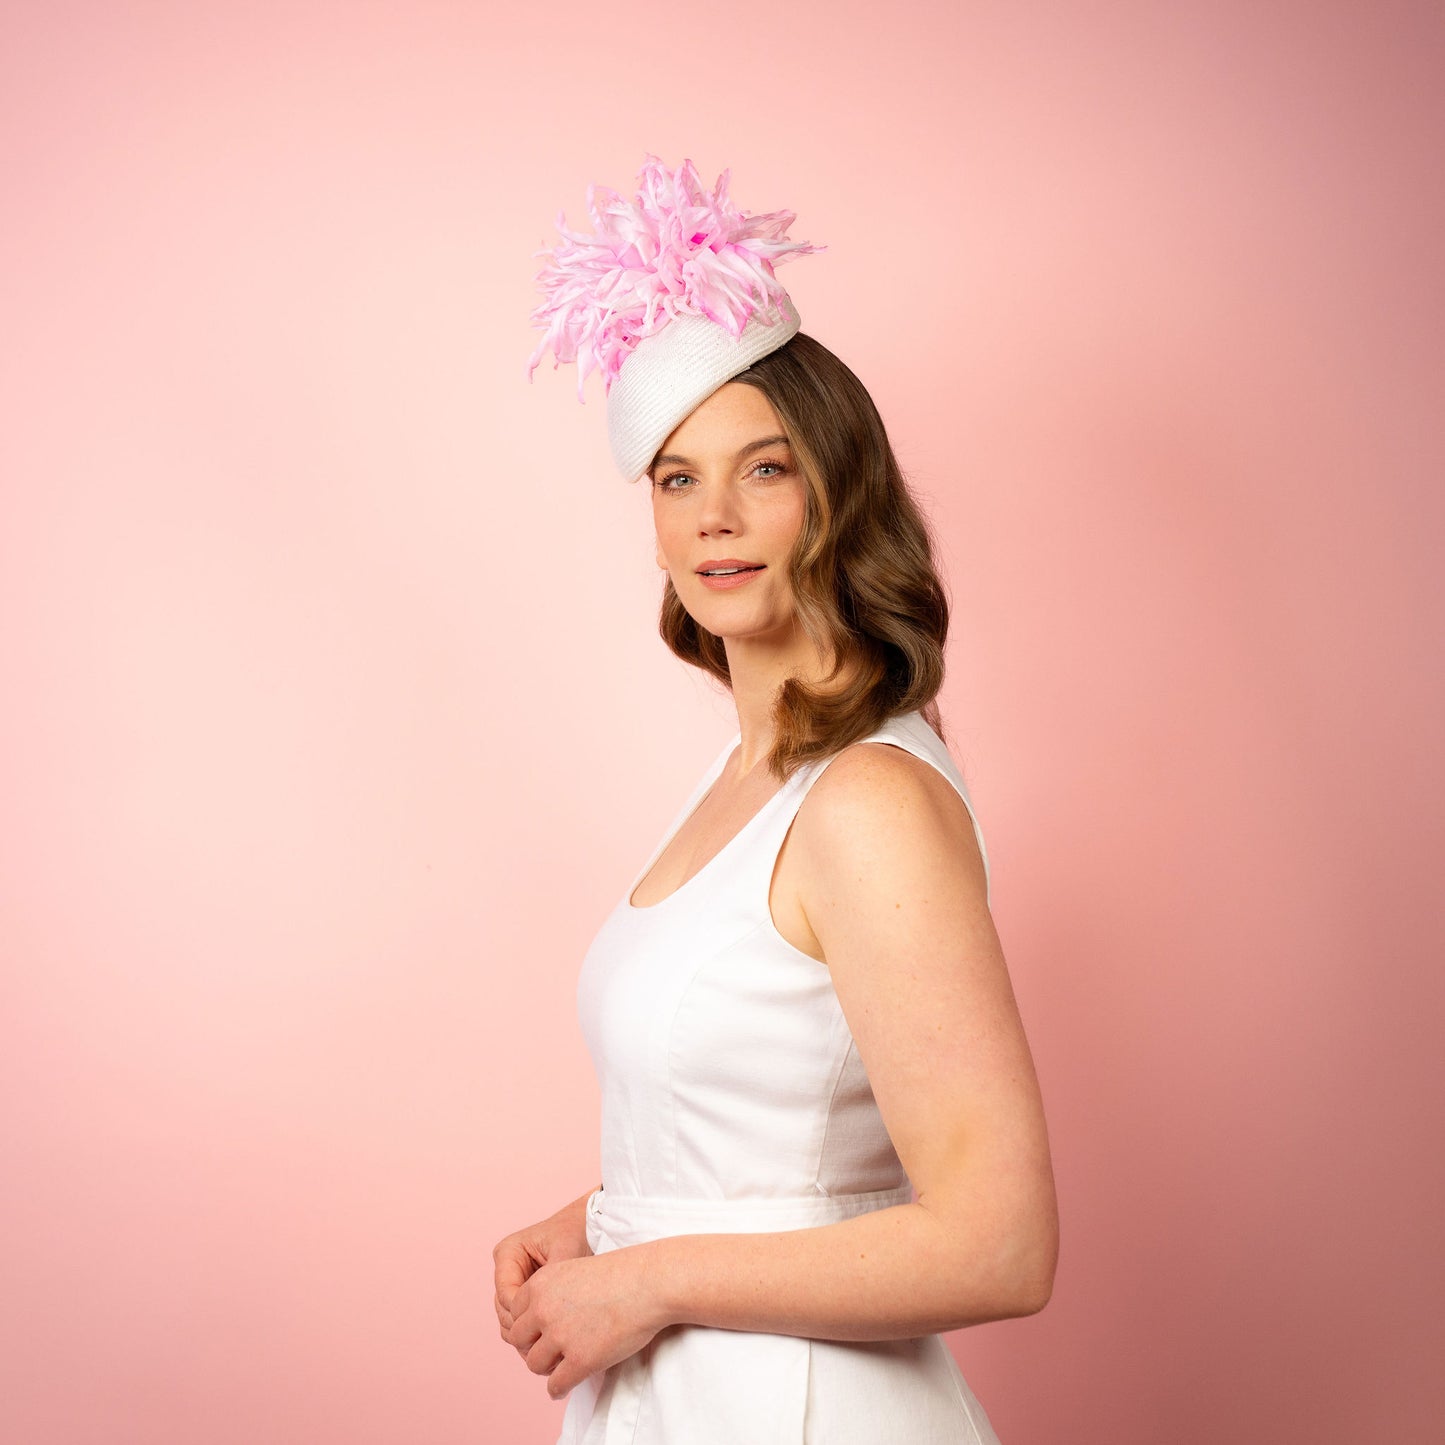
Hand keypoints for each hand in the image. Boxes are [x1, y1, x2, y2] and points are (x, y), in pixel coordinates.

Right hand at [493, 1196, 593, 1361]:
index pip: (506, 1297)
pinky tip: (557, 1345)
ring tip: (554, 1351)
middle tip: (551, 1351)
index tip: (549, 1331)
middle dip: (526, 1333)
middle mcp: (506, 1270)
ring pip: (512, 1323)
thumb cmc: (581, 1233)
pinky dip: (537, 1334)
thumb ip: (551, 1288)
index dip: (525, 1318)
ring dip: (530, 1338)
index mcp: (507, 1253)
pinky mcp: (527, 1296)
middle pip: (505, 1314)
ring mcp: (514, 1284)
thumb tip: (542, 1323)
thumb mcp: (566, 1258)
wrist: (595, 1223)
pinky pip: (525, 1322)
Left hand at [503, 1249, 664, 1399]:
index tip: (542, 1330)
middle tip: (550, 1349)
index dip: (529, 1323)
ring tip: (561, 1365)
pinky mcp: (580, 1360)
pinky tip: (566, 1385)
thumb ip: (553, 1292)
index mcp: (540, 1284)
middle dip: (533, 1345)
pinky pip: (555, 1385)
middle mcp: (543, 1310)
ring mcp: (561, 1336)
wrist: (649, 1282)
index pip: (515, 1313)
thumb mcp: (575, 1270)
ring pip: (534, 1364)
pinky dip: (558, 1388)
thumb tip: (543, 1321)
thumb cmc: (621, 1273)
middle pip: (519, 1339)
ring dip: (546, 1367)